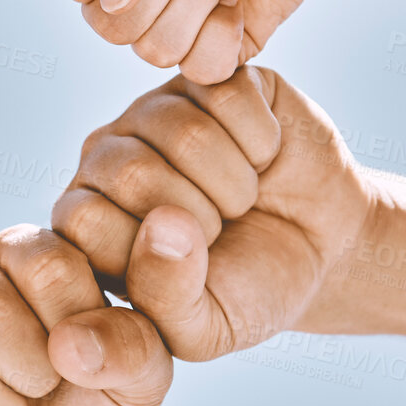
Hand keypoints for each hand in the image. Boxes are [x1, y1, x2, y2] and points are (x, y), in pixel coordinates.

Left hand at [51, 66, 376, 359]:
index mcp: (85, 221)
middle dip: (201, 217)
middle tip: (221, 230)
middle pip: (133, 172)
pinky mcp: (208, 78)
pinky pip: (228, 95)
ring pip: (184, 131)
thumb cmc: (250, 289)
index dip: (150, 253)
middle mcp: (106, 158)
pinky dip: (262, 140)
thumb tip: (163, 226)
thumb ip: (166, 299)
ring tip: (241, 198)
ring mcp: (154, 111)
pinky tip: (261, 155)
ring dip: (235, 182)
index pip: (83, 222)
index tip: (187, 270)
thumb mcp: (206, 327)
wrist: (323, 247)